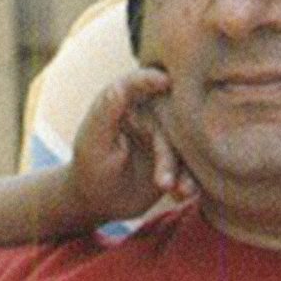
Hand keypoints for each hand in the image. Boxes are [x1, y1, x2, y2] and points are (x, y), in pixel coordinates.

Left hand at [67, 68, 194, 226]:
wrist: (98, 201)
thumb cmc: (89, 167)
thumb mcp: (93, 142)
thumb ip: (106, 113)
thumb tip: (119, 86)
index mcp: (126, 103)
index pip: (138, 85)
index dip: (150, 79)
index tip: (165, 80)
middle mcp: (150, 115)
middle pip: (170, 119)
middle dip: (171, 151)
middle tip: (164, 181)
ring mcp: (165, 137)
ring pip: (184, 145)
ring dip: (185, 169)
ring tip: (180, 191)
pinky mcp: (176, 158)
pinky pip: (189, 165)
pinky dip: (192, 179)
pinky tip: (186, 195)